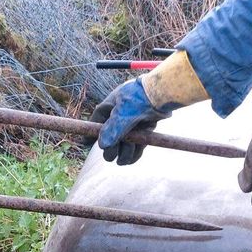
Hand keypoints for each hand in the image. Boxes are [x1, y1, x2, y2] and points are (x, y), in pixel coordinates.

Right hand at [90, 50, 208, 165]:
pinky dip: (133, 155)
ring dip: (124, 153)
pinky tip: (133, 156)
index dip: (90, 135)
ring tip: (129, 151)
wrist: (164, 94)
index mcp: (109, 108)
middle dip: (111, 149)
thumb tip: (103, 145)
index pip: (95, 124)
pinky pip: (134, 149)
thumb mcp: (123, 112)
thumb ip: (112, 129)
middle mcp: (118, 118)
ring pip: (121, 148)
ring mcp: (130, 127)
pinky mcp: (142, 133)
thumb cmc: (141, 97)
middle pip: (108, 141)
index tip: (87, 144)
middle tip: (113, 153)